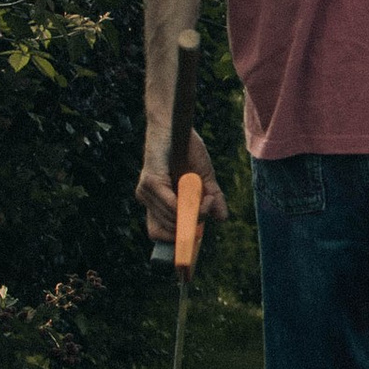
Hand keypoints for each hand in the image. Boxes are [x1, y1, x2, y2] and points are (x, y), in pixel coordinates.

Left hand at [135, 129, 228, 246]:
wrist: (177, 126)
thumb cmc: (188, 151)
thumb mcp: (204, 180)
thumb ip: (211, 200)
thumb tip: (222, 219)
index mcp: (158, 203)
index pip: (158, 234)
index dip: (175, 242)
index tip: (193, 241)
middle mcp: (148, 200)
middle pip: (168, 231)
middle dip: (192, 226)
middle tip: (208, 207)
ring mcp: (146, 192)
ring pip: (171, 218)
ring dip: (194, 211)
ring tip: (208, 196)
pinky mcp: (149, 181)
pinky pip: (168, 205)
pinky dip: (185, 204)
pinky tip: (196, 195)